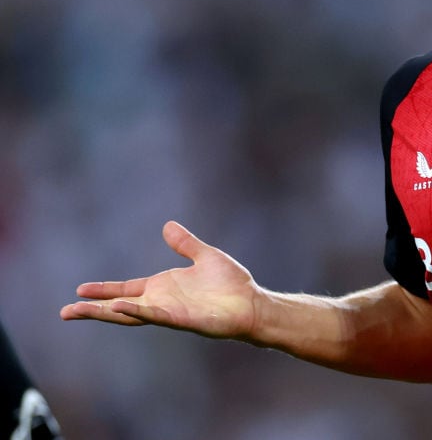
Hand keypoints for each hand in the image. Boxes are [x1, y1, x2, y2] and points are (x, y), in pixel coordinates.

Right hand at [60, 221, 257, 340]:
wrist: (252, 303)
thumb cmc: (231, 285)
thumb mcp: (204, 256)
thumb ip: (185, 244)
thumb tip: (167, 225)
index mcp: (163, 288)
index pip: (125, 289)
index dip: (103, 290)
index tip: (79, 290)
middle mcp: (161, 302)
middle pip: (119, 307)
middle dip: (92, 309)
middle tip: (65, 312)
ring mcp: (170, 313)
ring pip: (131, 315)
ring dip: (106, 312)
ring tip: (80, 310)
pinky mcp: (183, 320)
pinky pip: (155, 316)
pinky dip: (137, 311)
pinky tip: (120, 307)